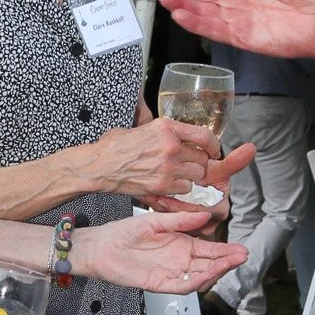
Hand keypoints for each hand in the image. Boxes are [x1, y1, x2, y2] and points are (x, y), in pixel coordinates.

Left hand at [77, 211, 248, 294]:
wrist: (100, 246)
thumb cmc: (122, 233)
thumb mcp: (155, 220)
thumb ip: (180, 220)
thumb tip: (204, 215)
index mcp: (181, 244)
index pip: (209, 250)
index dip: (225, 251)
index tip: (240, 248)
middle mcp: (179, 260)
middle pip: (209, 265)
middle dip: (227, 262)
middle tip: (242, 256)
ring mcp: (170, 273)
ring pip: (199, 277)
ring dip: (215, 272)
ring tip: (229, 263)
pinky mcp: (159, 284)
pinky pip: (181, 286)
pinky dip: (194, 282)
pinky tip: (205, 275)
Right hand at [90, 118, 218, 208]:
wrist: (100, 166)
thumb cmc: (114, 147)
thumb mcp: (140, 126)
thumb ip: (161, 129)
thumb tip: (172, 129)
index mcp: (166, 127)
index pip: (204, 135)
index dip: (214, 145)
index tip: (214, 151)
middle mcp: (170, 146)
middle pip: (202, 158)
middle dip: (199, 163)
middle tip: (189, 166)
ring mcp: (167, 166)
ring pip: (196, 175)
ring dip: (190, 176)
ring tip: (177, 175)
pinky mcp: (162, 185)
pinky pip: (185, 188)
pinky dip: (179, 188)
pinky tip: (168, 183)